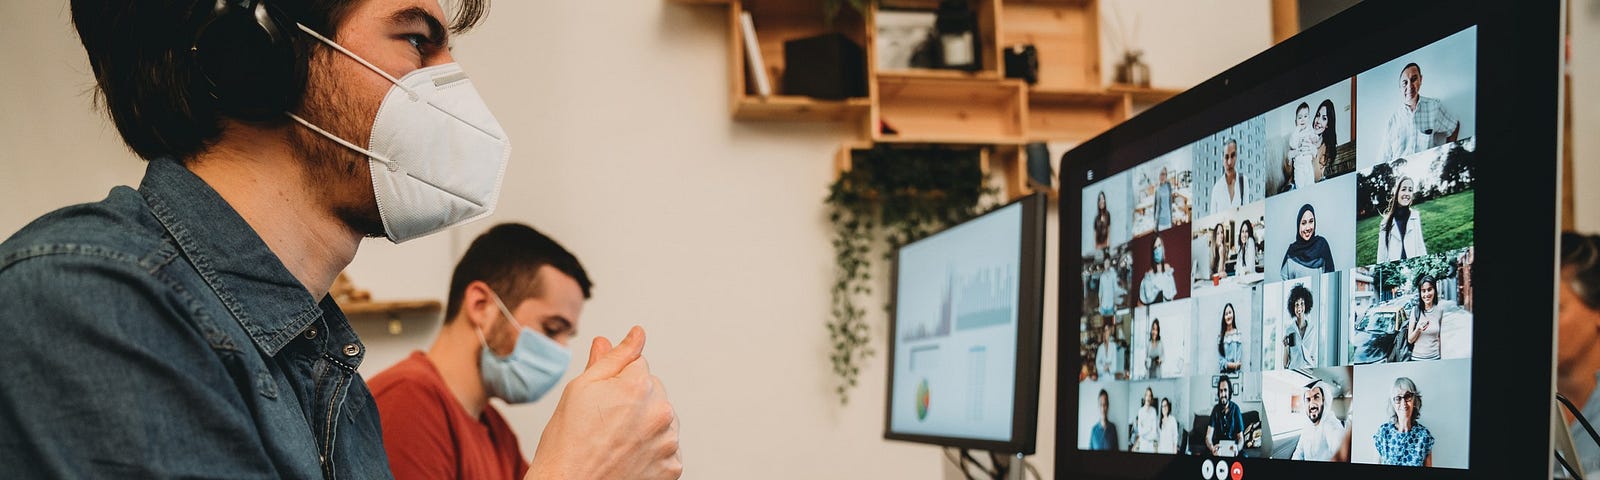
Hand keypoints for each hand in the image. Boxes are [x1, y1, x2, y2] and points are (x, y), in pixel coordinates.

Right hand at [525, 326, 681, 479]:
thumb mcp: (581, 389)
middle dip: (634, 399)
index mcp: (639, 386)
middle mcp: (661, 412)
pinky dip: (651, 450)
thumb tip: (636, 334)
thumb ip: (612, 358)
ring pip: (662, 418)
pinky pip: (666, 447)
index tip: (601, 401)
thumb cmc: (567, 442)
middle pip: (653, 390)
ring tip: (615, 441)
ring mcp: (668, 442)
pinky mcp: (672, 467)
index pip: (638, 364)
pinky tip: (627, 457)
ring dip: (645, 424)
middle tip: (604, 422)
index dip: (615, 381)